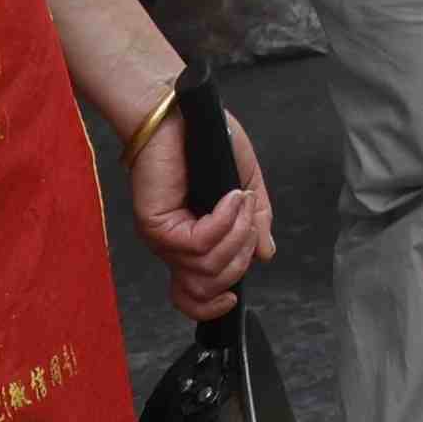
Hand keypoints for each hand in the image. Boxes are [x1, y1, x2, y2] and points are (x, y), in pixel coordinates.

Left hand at [127, 102, 275, 319]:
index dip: (212, 308)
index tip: (234, 297)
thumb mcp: (243, 183)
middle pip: (210, 286)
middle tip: (250, 219)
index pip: (191, 298)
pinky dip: (224, 221)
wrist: (181, 113)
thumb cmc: (206, 141)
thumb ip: (255, 220)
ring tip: (240, 201)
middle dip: (242, 256)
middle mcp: (174, 247)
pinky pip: (199, 242)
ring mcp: (164, 238)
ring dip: (236, 234)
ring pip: (207, 268)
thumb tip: (265, 254)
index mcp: (191, 243)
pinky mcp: (157, 225)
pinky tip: (230, 197)